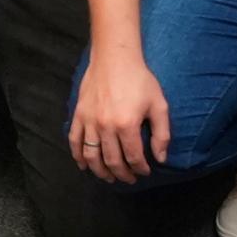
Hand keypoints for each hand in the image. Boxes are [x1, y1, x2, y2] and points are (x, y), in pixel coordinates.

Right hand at [69, 50, 171, 182]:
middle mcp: (106, 127)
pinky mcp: (79, 115)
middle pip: (112, 161)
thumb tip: (160, 159)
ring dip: (100, 171)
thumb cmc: (139, 79)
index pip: (134, 157)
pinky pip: (75, 141)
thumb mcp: (158, 104)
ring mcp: (90, 121)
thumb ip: (161, 134)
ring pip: (91, 156)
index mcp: (127, 125)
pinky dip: (78, 156)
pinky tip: (84, 166)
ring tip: (109, 177)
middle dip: (122, 174)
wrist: (114, 58)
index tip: (146, 171)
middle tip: (130, 179)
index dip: (141, 168)